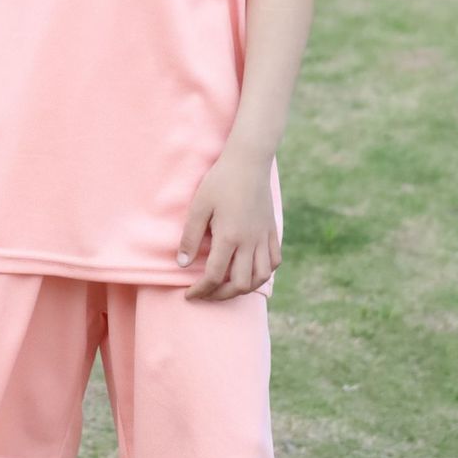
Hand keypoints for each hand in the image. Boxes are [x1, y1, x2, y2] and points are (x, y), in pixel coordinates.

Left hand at [176, 145, 280, 300]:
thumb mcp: (199, 207)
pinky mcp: (272, 230)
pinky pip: (274, 261)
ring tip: (229, 286)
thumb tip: (182, 263)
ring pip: (261, 277)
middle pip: (241, 284)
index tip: (189, 295)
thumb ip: (190, 237)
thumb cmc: (220, 181)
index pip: (215, 276)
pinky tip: (251, 270)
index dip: (201, 290)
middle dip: (222, 295)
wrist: (248, 162)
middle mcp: (250, 242)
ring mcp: (264, 237)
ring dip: (245, 287)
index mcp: (229, 237)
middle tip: (207, 293)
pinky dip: (264, 272)